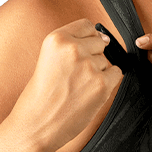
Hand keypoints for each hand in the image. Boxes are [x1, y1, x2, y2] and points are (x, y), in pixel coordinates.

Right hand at [15, 19, 122, 151]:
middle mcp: (73, 48)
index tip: (77, 54)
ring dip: (96, 73)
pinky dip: (107, 83)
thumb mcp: (49, 58)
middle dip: (92, 57)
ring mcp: (88, 66)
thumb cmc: (41, 94)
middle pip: (99, 42)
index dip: (85, 40)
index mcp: (56, 38)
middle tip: (73, 77)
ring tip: (76, 88)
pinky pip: (116, 73)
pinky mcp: (101, 84)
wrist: (35, 126)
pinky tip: (88, 93)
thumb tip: (106, 38)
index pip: (86, 25)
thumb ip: (73, 43)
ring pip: (106, 60)